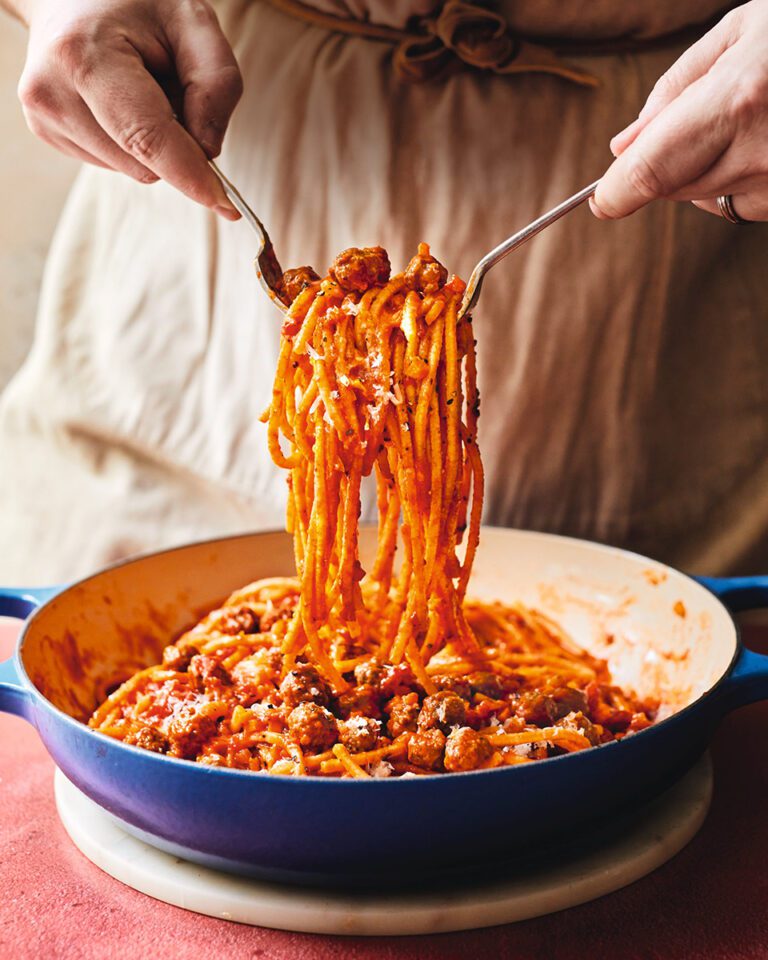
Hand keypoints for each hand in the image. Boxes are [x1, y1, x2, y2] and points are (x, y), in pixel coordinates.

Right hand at [12, 0, 242, 217]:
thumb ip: (216, 83)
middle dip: (175, 142)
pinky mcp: (47, 133)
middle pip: (145, 163)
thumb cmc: (136, 2)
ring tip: (137, 85)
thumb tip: (208, 151)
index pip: (147, 138)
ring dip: (152, 141)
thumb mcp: (193, 20)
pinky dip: (131, 140)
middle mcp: (53, 92)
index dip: (190, 176)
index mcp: (85, 56)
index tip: (226, 206)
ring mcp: (44, 117)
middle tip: (167, 85)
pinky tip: (118, 99)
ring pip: (132, 169)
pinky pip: (115, 163)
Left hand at [592, 0, 767, 222]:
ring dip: (701, 170)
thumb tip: (624, 147)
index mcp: (738, 100)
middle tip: (694, 121)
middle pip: (670, 189)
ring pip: (704, 199)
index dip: (614, 192)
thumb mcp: (743, 31)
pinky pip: (742, 204)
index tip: (601, 198)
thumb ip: (674, 90)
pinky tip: (765, 138)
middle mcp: (760, 151)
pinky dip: (737, 178)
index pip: (649, 174)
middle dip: (661, 164)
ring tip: (746, 119)